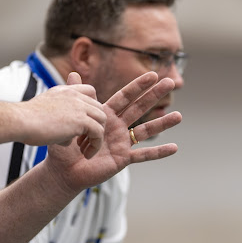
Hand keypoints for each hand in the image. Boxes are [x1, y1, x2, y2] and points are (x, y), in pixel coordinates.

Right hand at [17, 72, 106, 155]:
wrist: (19, 121)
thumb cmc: (24, 122)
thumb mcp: (43, 115)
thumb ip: (58, 121)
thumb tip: (67, 138)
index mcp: (64, 91)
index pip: (89, 91)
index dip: (91, 107)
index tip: (84, 124)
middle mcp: (73, 95)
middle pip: (99, 107)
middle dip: (95, 125)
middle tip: (84, 141)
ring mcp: (79, 105)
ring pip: (102, 119)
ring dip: (97, 136)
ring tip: (86, 149)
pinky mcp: (81, 120)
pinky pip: (98, 132)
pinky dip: (95, 145)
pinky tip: (86, 154)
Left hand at [45, 71, 181, 193]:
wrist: (63, 170)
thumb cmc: (65, 144)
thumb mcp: (70, 117)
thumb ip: (76, 96)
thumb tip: (73, 72)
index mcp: (106, 115)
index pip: (125, 97)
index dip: (138, 86)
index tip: (153, 73)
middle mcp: (117, 127)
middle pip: (139, 108)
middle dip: (154, 96)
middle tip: (171, 82)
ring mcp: (122, 143)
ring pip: (146, 131)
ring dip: (162, 123)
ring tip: (179, 115)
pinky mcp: (122, 158)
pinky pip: (143, 155)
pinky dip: (158, 152)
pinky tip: (174, 147)